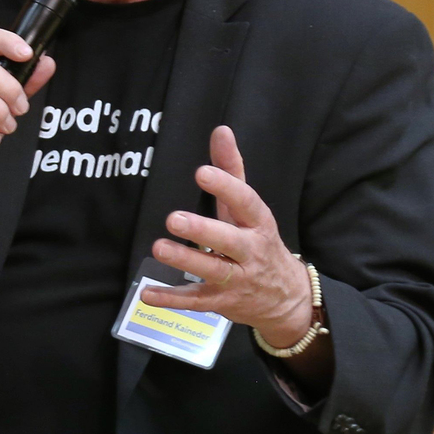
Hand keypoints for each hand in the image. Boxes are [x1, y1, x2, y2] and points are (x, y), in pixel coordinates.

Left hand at [144, 126, 313, 346]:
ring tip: (159, 247)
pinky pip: (196, 301)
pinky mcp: (221, 302)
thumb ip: (232, 170)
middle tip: (174, 218)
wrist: (285, 298)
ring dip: (185, 261)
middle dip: (203, 231)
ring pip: (212, 271)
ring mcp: (237, 280)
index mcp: (258, 224)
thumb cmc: (259, 242)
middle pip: (229, 241)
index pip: (246, 203)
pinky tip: (147, 293)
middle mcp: (250, 252)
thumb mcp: (250, 209)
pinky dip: (171, 299)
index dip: (225, 187)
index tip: (201, 172)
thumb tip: (221, 130)